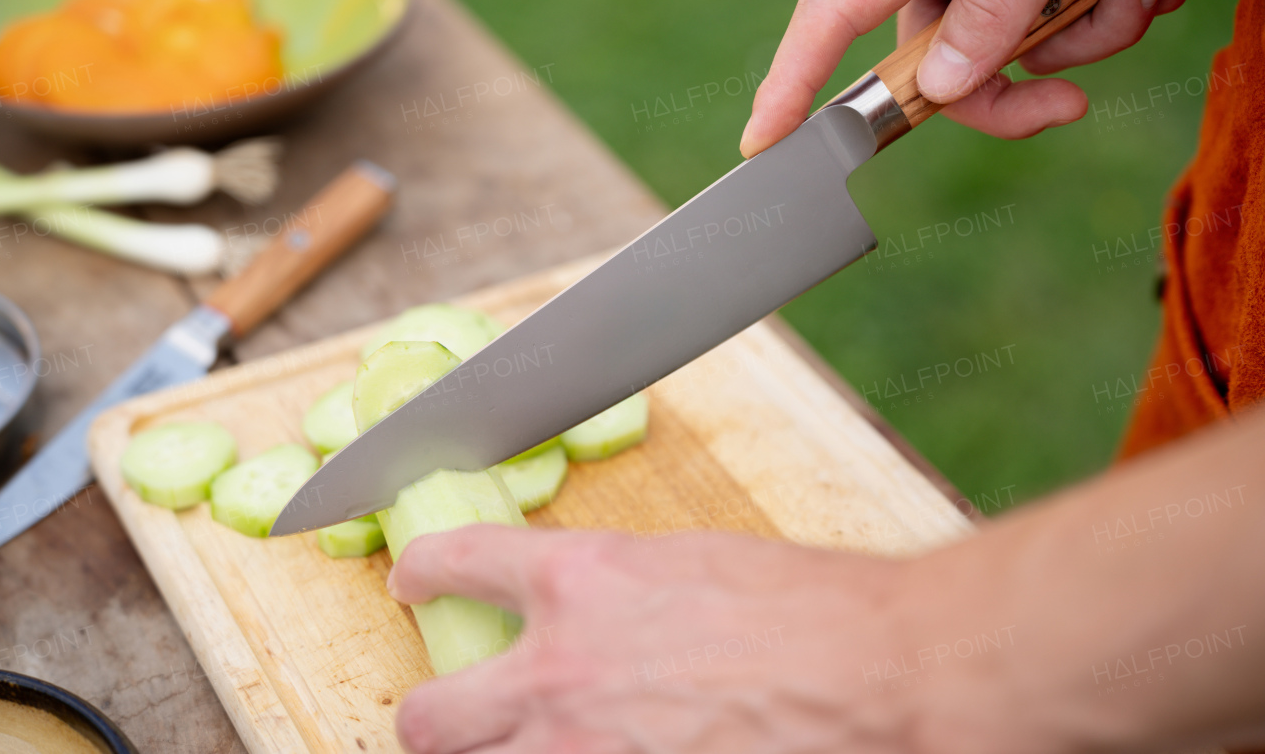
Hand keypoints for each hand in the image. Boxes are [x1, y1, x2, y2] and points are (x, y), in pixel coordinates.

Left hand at [386, 527, 930, 752]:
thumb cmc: (812, 607)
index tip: (416, 583)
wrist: (883, 672)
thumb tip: (591, 609)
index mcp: (582, 581)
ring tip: (519, 747)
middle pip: (428, 715)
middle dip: (431, 714)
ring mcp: (583, 752)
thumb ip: (619, 590)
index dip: (422, 574)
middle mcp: (560, 672)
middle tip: (450, 709)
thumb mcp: (696, 563)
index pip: (454, 565)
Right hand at [740, 0, 1210, 155]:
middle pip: (944, 68)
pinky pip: (1081, 26)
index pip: (832, 16)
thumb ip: (998, 6)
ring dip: (1103, 24)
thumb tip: (939, 86)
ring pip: (1025, 51)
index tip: (762, 140)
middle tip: (1070, 106)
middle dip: (1014, 94)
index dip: (791, 79)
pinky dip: (1133, 0)